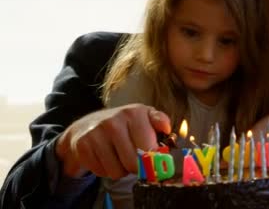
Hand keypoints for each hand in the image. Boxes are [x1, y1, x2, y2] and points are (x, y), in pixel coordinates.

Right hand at [56, 104, 170, 178]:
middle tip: (134, 158)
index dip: (154, 159)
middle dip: (137, 166)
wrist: (87, 126)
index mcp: (134, 113)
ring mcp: (96, 133)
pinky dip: (106, 170)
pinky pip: (102, 172)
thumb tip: (167, 128)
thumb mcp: (144, 117)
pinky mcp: (83, 146)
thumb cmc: (124, 124)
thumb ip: (159, 120)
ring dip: (121, 170)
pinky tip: (105, 158)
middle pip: (134, 163)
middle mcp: (114, 121)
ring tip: (118, 156)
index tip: (153, 158)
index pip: (150, 149)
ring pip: (117, 172)